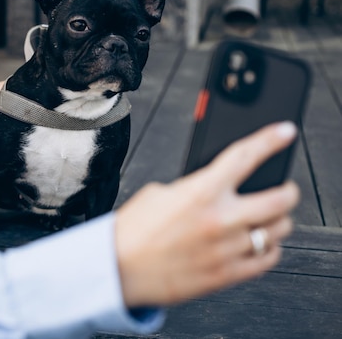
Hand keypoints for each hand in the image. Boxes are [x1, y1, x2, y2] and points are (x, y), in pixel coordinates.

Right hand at [115, 122, 299, 307]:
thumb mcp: (159, 193)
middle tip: (285, 189)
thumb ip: (194, 188)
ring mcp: (226, 249)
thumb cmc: (133, 231)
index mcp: (200, 192)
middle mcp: (219, 219)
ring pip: (278, 230)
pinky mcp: (226, 274)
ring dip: (278, 221)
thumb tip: (216, 188)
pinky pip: (267, 260)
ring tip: (268, 219)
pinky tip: (260, 244)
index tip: (284, 133)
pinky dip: (270, 249)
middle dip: (288, 190)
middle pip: (279, 199)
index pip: (245, 156)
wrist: (119, 268)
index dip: (270, 140)